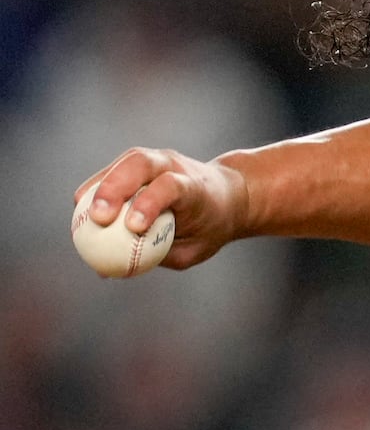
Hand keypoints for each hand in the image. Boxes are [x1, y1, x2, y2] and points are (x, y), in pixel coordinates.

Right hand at [73, 149, 248, 269]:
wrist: (227, 195)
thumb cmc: (209, 228)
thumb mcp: (193, 249)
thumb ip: (155, 256)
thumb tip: (106, 270)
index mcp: (195, 187)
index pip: (170, 187)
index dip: (149, 203)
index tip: (133, 227)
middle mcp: (175, 166)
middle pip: (140, 163)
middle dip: (115, 188)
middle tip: (98, 218)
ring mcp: (157, 159)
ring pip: (126, 162)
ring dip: (100, 186)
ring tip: (82, 215)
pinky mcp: (140, 161)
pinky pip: (115, 171)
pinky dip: (97, 189)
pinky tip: (82, 212)